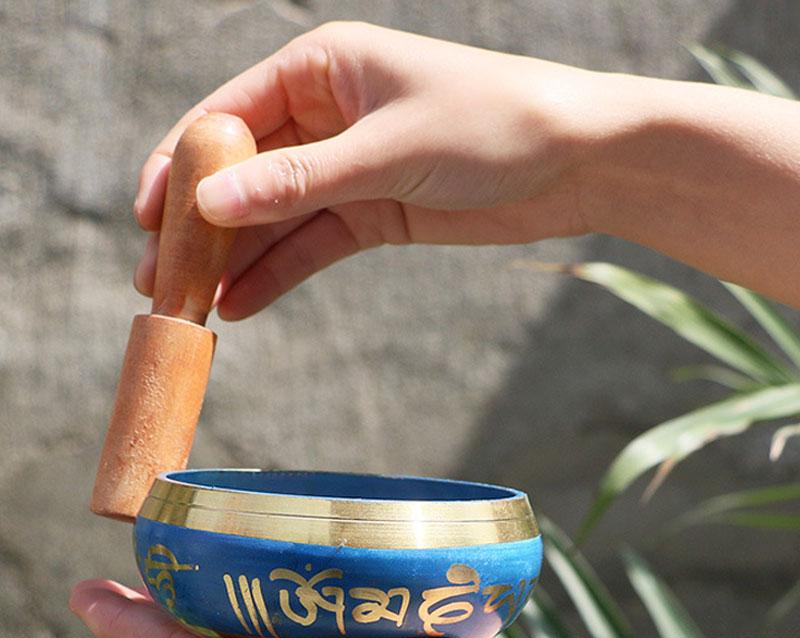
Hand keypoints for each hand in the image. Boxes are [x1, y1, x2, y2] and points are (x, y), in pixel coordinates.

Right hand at [133, 22, 595, 318]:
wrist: (576, 161)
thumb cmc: (492, 124)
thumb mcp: (386, 150)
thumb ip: (298, 180)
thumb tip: (209, 204)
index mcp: (321, 69)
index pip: (228, 117)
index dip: (180, 167)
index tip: (146, 217)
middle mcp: (327, 115)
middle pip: (244, 172)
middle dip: (201, 224)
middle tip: (158, 275)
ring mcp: (349, 168)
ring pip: (276, 215)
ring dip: (235, 258)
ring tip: (193, 303)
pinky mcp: (375, 212)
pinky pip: (315, 243)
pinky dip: (282, 272)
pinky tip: (244, 304)